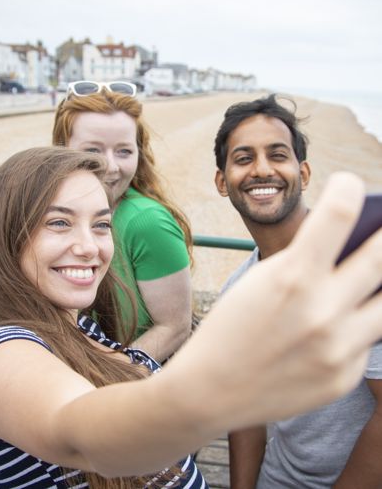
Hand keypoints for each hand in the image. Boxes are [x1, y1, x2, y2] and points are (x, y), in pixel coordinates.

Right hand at [163, 172, 381, 431]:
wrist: (210, 389)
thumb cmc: (228, 328)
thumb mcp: (258, 282)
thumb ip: (304, 260)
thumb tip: (350, 240)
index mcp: (292, 276)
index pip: (339, 212)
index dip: (348, 187)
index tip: (348, 185)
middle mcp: (323, 310)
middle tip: (380, 225)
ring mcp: (339, 348)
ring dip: (378, 283)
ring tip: (365, 276)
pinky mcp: (345, 376)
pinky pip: (368, 340)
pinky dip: (355, 326)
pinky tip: (331, 328)